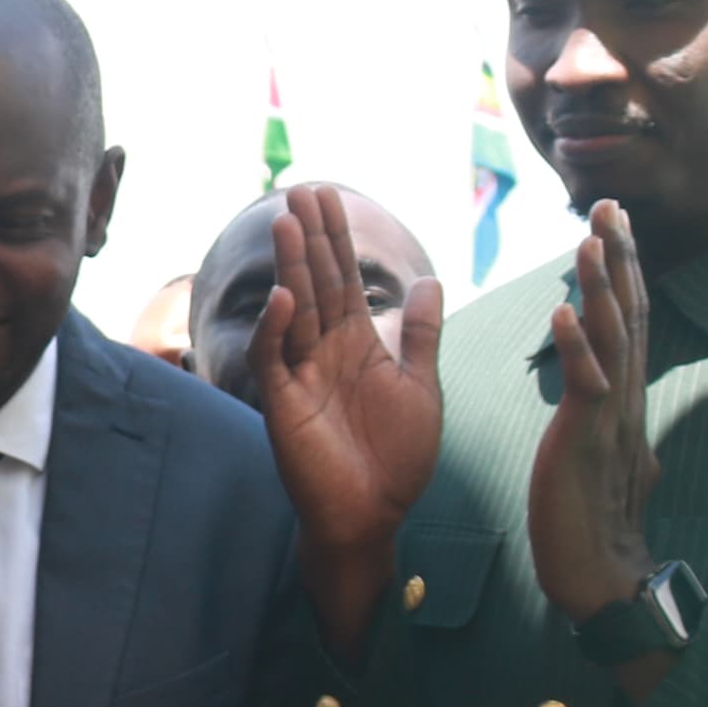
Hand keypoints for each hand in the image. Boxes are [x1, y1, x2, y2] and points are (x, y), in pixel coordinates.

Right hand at [248, 186, 442, 650]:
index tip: (327, 195)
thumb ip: (424, 335)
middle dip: (309, 237)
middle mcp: (324, 353)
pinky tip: (286, 297)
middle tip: (298, 189)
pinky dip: (278, 330)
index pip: (344, 280)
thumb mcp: (422, 387)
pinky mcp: (285, 407)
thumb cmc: (397, 460)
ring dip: (291, 267)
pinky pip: (277, 361)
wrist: (374, 517)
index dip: (338, 238)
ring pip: (294, 312)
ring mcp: (301, 377)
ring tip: (287, 222)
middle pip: (316, 283)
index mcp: (358, 346)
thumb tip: (430, 281)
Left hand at [529, 202, 666, 671]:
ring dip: (601, 289)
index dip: (622, 271)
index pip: (628, 321)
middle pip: (630, 315)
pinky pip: (586, 390)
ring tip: (588, 242)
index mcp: (620, 400)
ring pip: (613, 342)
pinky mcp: (587, 447)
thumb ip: (607, 422)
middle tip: (608, 205)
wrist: (598, 576)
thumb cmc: (591, 520)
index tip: (612, 224)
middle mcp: (624, 401)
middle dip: (619, 259)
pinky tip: (563, 314)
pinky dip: (576, 350)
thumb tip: (617, 405)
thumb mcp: (598, 456)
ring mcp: (610, 422)